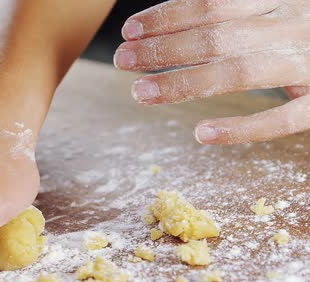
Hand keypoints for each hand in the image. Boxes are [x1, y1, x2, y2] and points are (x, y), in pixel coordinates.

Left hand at [114, 0, 309, 143]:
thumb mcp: (282, 5)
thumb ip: (242, 7)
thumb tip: (185, 9)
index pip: (213, 3)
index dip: (167, 16)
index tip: (130, 30)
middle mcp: (298, 23)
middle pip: (218, 37)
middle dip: (163, 49)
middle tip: (123, 60)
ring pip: (241, 73)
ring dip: (185, 84)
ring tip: (141, 93)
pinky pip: (283, 120)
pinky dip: (241, 128)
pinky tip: (201, 134)